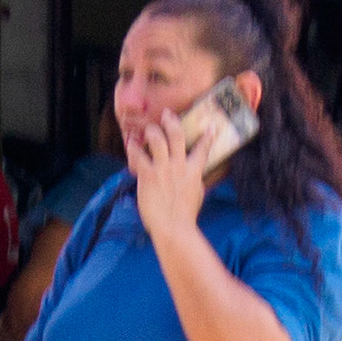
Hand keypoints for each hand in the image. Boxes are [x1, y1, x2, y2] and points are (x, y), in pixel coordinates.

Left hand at [128, 111, 207, 249]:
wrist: (174, 227)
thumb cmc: (186, 216)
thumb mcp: (197, 194)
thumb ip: (194, 180)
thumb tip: (193, 175)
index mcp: (193, 171)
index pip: (202, 149)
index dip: (207, 136)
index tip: (210, 126)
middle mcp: (179, 165)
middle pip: (176, 135)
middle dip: (171, 121)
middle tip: (166, 113)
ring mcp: (163, 169)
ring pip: (157, 139)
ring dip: (151, 131)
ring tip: (148, 129)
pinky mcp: (148, 176)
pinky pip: (138, 156)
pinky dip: (133, 149)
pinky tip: (131, 145)